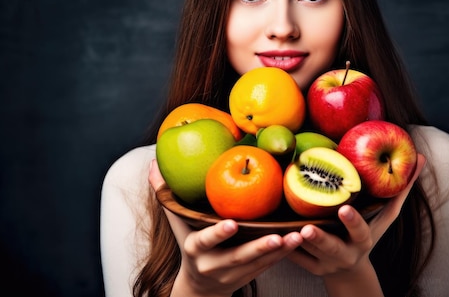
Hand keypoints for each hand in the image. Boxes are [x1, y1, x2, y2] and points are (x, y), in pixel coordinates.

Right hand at [148, 159, 303, 296]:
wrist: (199, 289)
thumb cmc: (190, 246)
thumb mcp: (177, 225)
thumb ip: (167, 196)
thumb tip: (152, 163)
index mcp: (195, 249)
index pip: (205, 241)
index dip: (218, 234)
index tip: (232, 224)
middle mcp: (213, 265)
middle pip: (238, 257)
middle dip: (258, 248)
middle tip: (277, 236)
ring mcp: (232, 274)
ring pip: (258, 264)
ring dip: (278, 251)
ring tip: (296, 236)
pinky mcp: (249, 277)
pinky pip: (268, 267)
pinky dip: (283, 255)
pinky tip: (297, 241)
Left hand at [287, 154, 425, 289]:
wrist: (350, 270)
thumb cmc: (367, 234)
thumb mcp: (385, 217)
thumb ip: (400, 190)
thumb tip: (421, 159)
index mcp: (363, 241)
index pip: (360, 231)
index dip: (353, 221)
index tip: (344, 208)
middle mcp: (345, 254)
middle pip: (331, 248)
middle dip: (320, 239)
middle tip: (306, 228)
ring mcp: (326, 263)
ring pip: (308, 254)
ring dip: (295, 242)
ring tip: (283, 230)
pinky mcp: (309, 268)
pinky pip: (293, 259)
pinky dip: (283, 248)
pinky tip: (272, 235)